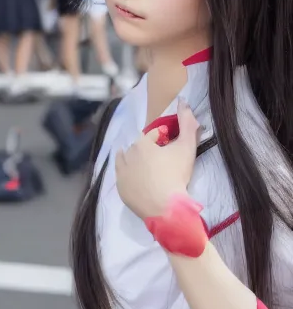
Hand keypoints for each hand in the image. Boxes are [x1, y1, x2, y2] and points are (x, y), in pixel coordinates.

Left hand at [115, 100, 199, 220]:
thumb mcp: (187, 146)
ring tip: (145, 167)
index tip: (169, 146)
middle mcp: (127, 155)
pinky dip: (128, 175)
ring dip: (133, 159)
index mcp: (141, 143)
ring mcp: (121, 173)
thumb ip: (187, 122)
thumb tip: (182, 101)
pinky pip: (122, 177)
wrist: (165, 208)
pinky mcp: (120, 189)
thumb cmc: (176, 175)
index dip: (161, 138)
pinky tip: (136, 178)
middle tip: (160, 159)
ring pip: (125, 160)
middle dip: (147, 149)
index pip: (151, 135)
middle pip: (137, 147)